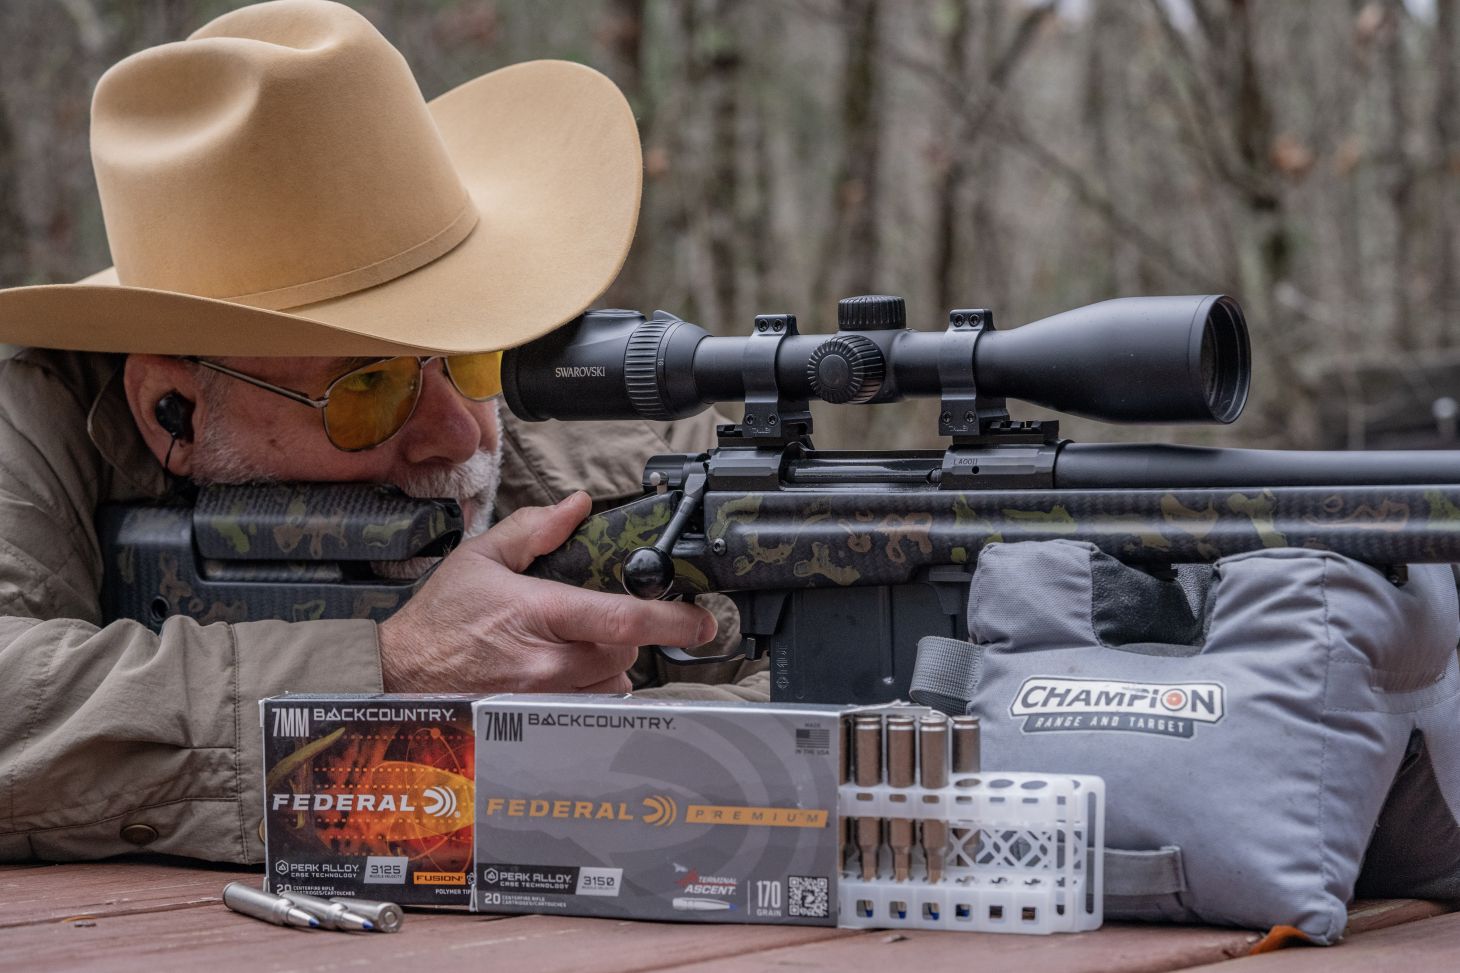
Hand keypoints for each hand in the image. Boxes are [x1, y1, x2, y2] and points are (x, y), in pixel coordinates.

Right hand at [378, 492, 715, 693]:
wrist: (399, 676)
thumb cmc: (439, 619)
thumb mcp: (481, 557)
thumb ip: (535, 529)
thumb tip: (578, 507)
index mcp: (541, 614)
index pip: (624, 619)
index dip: (672, 620)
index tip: (701, 620)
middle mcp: (549, 663)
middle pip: (626, 651)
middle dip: (625, 633)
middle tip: (597, 617)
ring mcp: (545, 698)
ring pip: (612, 682)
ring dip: (608, 663)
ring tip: (572, 645)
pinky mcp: (539, 721)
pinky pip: (588, 706)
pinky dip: (589, 688)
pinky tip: (563, 671)